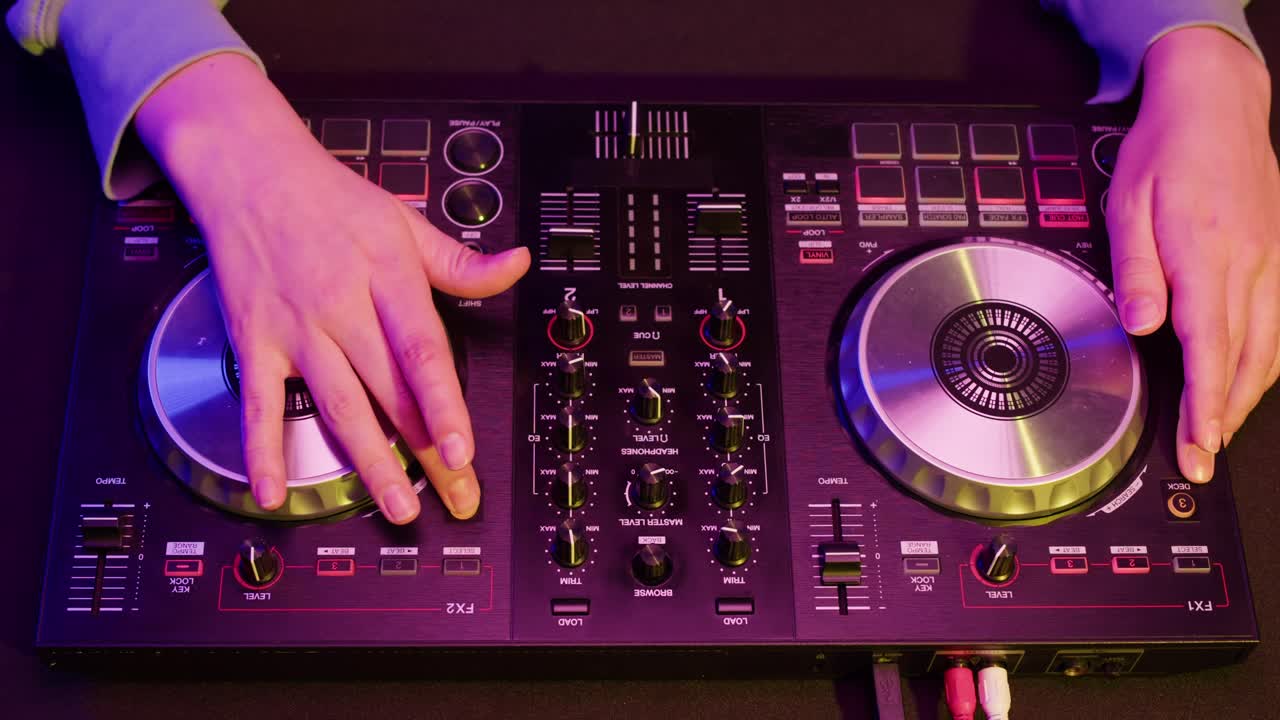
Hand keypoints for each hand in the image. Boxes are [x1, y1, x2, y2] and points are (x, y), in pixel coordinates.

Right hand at [135, 53, 529, 521]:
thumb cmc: (331, 200)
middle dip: (426, 452)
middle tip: (455, 497)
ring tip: (399, 508)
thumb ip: (460, 261)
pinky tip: (274, 493)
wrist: (248, 171)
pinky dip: (262, 451)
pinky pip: (259, 405)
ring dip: (369, 463)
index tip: (463, 450)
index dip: (444, 405)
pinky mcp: (256, 342)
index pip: (423, 352)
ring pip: (338, 407)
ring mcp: (297, 329)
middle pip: (391, 392)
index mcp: (388, 278)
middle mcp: (342, 308)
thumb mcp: (404, 221)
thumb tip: (517, 265)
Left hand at [1107, 27, 1279, 482]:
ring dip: (1242, 399)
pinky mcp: (1272, 258)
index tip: (1197, 442)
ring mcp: (1267, 262)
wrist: (1216, 101)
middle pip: (1242, 358)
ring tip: (1216, 438)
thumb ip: (1134, 269)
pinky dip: (1257, 364)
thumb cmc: (1166, 149)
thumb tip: (1140, 325)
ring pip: (1265, 347)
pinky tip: (1241, 385)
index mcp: (1204, 251)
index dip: (1204, 403)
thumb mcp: (1129, 202)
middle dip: (1222, 418)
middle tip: (1200, 462)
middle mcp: (1245, 262)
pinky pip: (1272, 325)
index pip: (1207, 345)